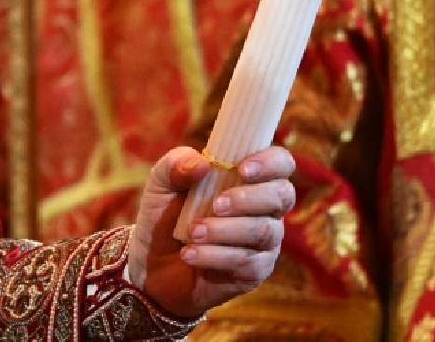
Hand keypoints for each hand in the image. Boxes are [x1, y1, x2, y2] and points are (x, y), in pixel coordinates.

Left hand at [127, 146, 294, 319]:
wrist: (152, 265)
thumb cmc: (166, 215)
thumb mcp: (161, 183)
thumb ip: (176, 165)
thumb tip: (202, 163)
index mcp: (250, 179)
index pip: (280, 163)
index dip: (270, 163)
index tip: (243, 169)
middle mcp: (265, 209)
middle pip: (282, 196)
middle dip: (248, 198)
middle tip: (215, 205)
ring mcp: (264, 242)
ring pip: (263, 231)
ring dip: (224, 230)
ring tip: (192, 232)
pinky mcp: (255, 271)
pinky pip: (247, 261)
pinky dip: (214, 255)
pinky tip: (189, 254)